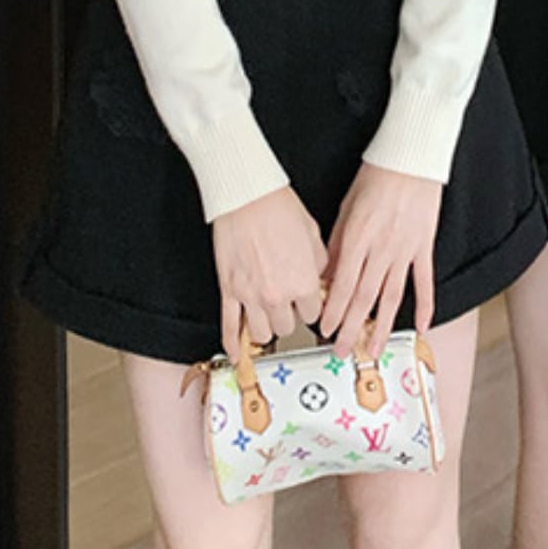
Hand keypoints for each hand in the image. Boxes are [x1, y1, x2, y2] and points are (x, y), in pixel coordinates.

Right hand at [211, 187, 326, 358]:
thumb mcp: (313, 234)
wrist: (247, 195)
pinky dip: (232, 344)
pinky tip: (236, 353)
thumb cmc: (278, 207)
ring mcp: (250, 296)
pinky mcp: (228, 291)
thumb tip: (318, 278)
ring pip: (261, 333)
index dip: (311, 306)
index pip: (313, 314)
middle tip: (287, 305)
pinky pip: (229, 327)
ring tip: (267, 317)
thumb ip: (318, 263)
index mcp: (303, 281)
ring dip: (266, 327)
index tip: (308, 303)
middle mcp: (278, 294)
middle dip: (289, 316)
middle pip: (288, 327)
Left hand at [319, 163, 441, 360]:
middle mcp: (382, 249)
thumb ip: (337, 243)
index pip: (343, 284)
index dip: (333, 311)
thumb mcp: (346, 207)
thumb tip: (326, 275)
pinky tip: (421, 327)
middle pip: (365, 298)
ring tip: (375, 350)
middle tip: (342, 351)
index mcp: (359, 238)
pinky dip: (425, 307)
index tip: (324, 330)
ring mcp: (406, 250)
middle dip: (351, 328)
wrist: (410, 159)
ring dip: (382, 327)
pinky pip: (424, 282)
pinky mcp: (425, 247)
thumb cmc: (376, 176)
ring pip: (392, 297)